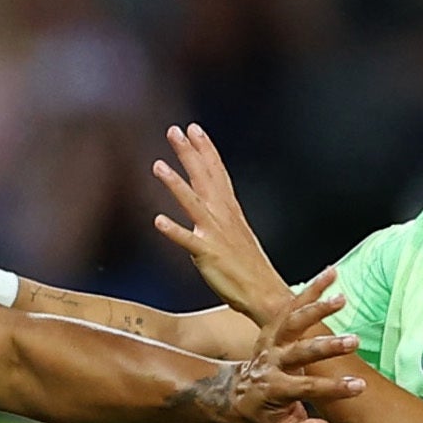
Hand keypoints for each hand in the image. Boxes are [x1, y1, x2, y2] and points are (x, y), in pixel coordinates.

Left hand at [151, 123, 287, 323]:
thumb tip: (209, 203)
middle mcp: (222, 216)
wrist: (265, 294)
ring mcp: (214, 234)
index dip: (205, 149)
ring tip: (158, 165)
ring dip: (176, 184)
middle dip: (189, 153)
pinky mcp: (207, 255)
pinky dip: (174, 230)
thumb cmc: (248, 267)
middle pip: (204, 178)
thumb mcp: (235, 233)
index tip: (194, 128)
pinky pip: (188, 241)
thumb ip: (220, 215)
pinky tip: (157, 220)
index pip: (217, 172)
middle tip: (174, 130)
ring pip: (193, 203)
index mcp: (229, 210)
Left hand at [216, 272, 365, 422]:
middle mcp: (271, 362)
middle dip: (327, 348)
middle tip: (354, 342)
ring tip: (342, 299)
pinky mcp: (273, 327)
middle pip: (300, 352)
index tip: (359, 388)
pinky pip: (291, 304)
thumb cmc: (261, 415)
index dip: (333, 390)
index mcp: (274, 388)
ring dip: (317, 308)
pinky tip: (332, 273)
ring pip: (292, 321)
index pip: (306, 390)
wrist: (234, 393)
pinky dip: (312, 288)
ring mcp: (271, 342)